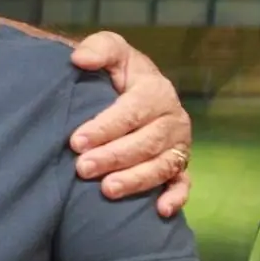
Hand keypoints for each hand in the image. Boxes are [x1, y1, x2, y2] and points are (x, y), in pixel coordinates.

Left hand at [67, 32, 191, 217]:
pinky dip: (176, 197)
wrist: (130, 92)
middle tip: (82, 168)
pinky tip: (160, 211)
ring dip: (136, 180)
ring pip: (162, 166)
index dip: (105, 127)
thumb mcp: (111, 52)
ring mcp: (178, 146)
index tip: (76, 140)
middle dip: (114, 156)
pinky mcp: (179, 166)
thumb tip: (80, 59)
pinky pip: (183, 184)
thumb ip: (99, 49)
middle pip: (145, 142)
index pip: (132, 111)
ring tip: (107, 190)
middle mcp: (172, 120)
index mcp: (156, 91)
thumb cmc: (117, 73)